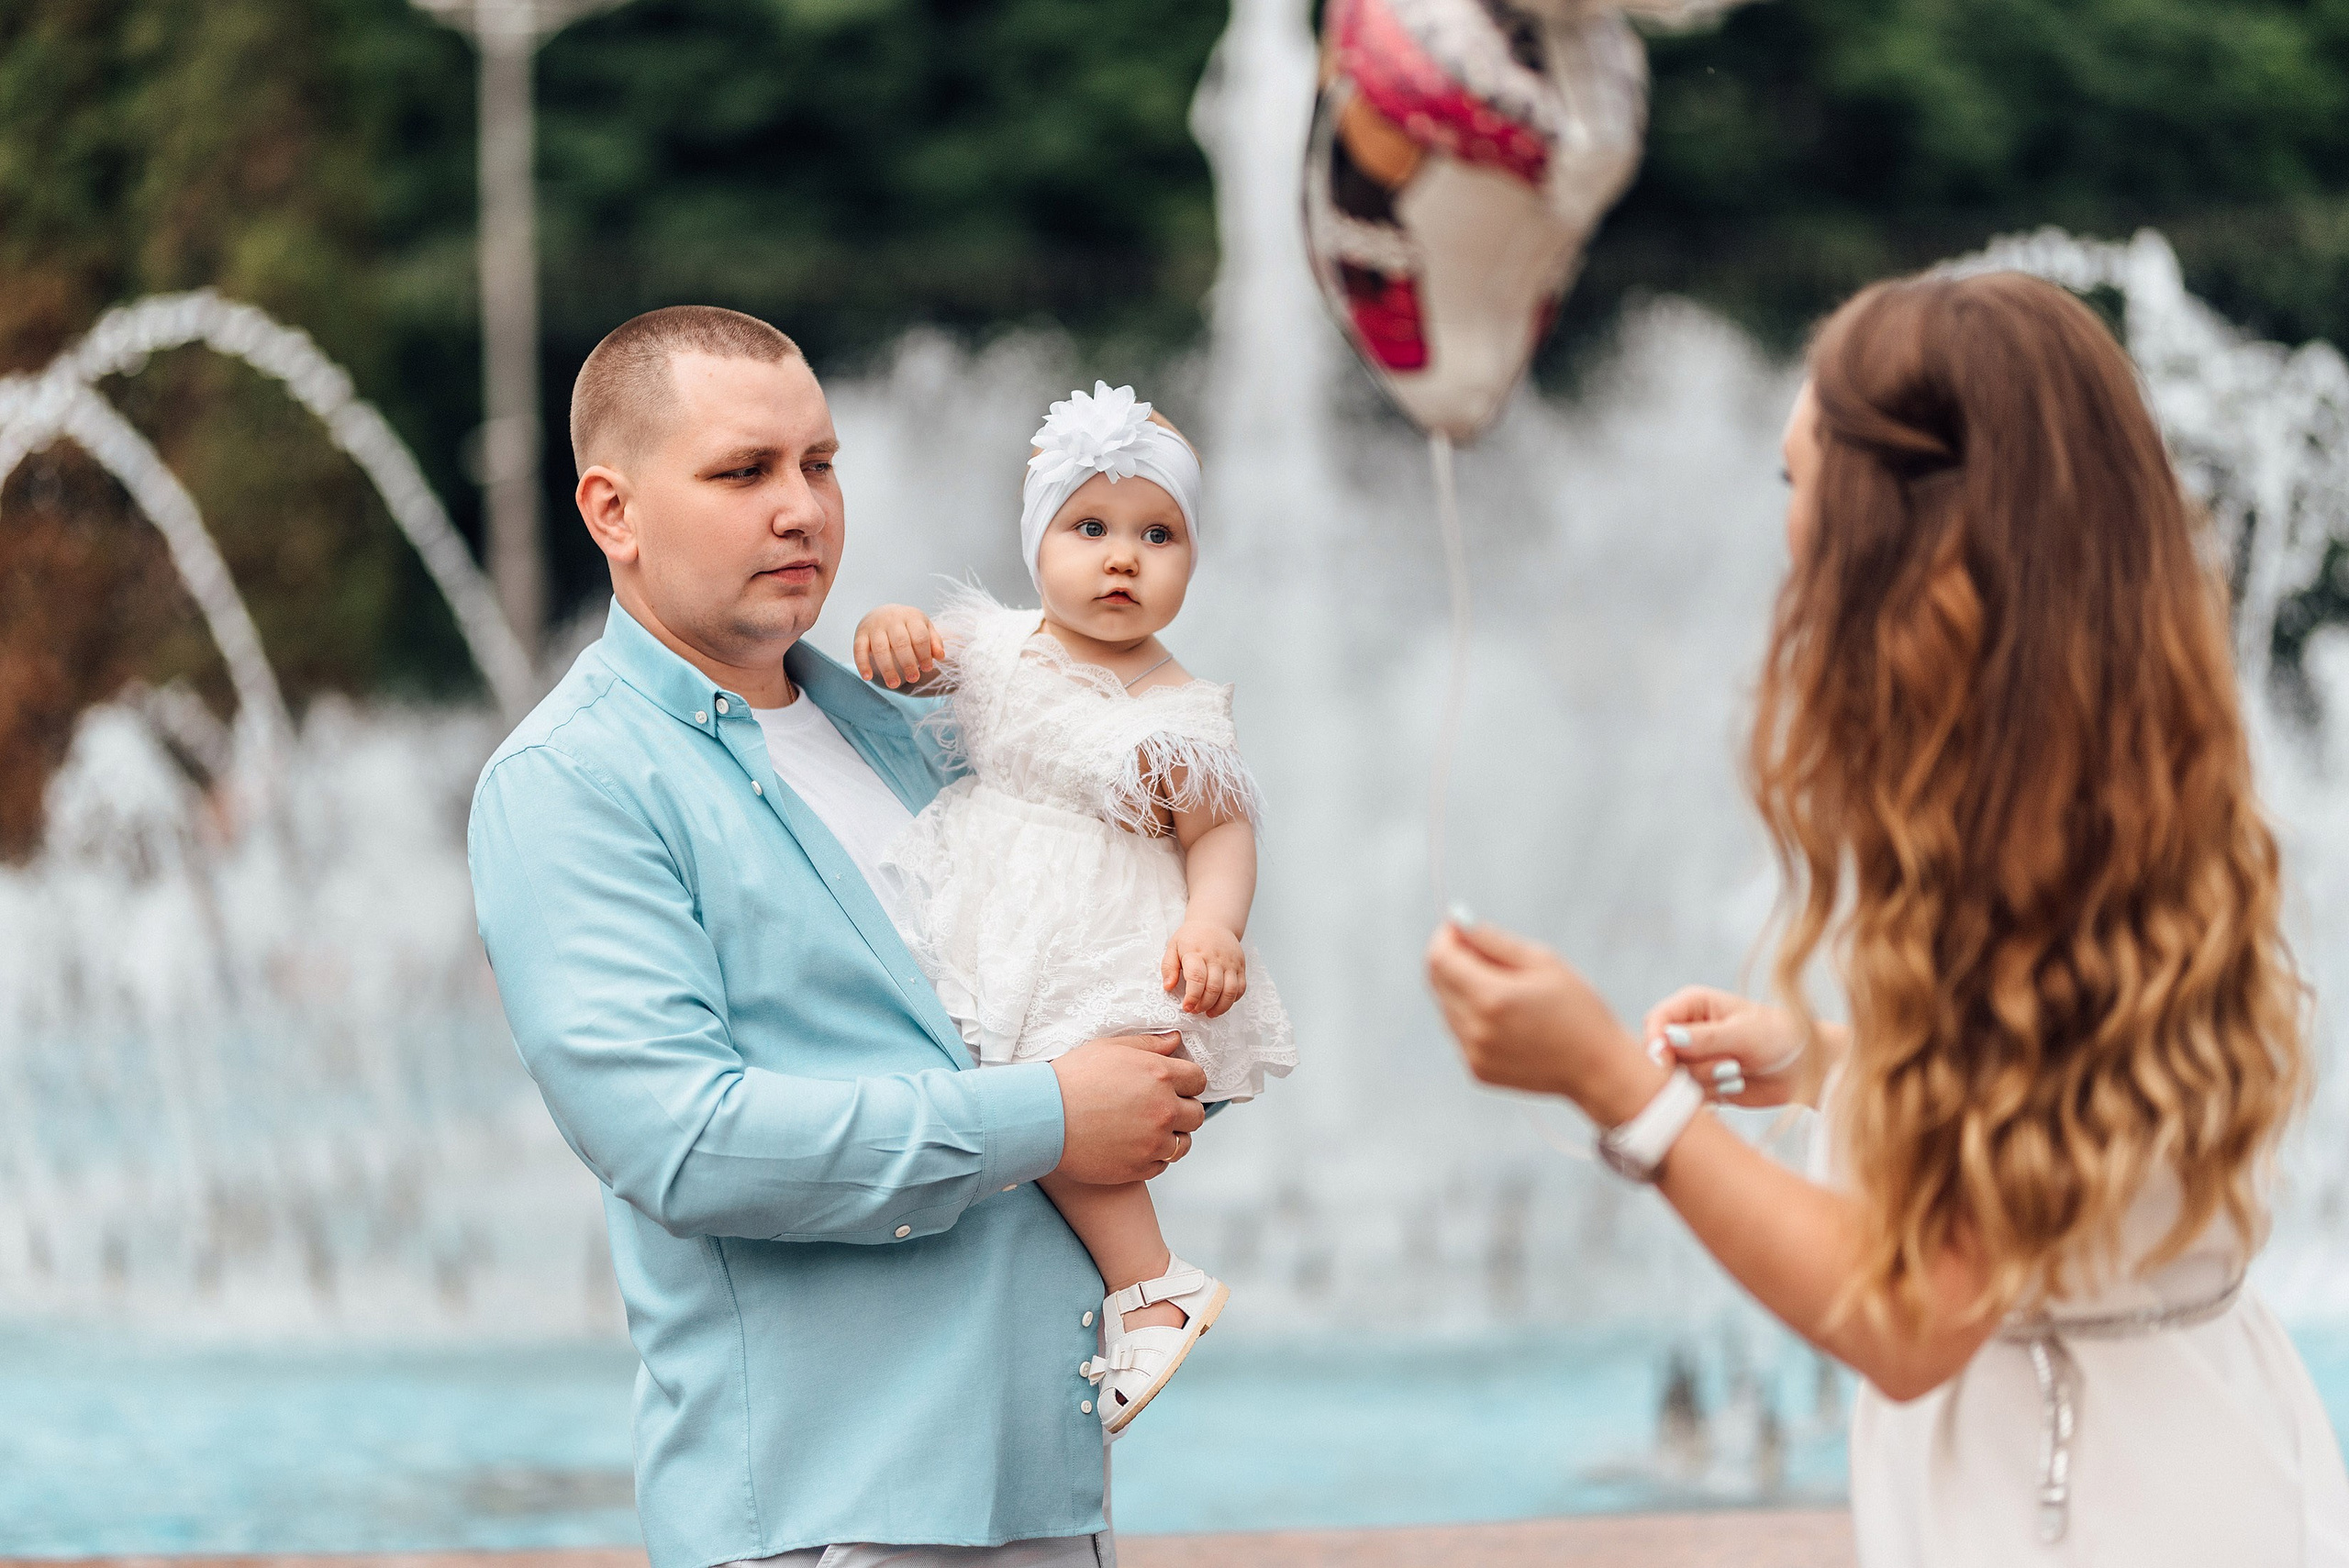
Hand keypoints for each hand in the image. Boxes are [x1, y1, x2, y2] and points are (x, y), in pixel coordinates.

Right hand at [853, 604, 943, 688]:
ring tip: (894, 684)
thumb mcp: (924, 628)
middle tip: (913, 679)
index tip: (927, 669)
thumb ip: (933, 641)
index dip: (924, 654)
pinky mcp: (860, 634)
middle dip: (908, 663)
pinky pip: (859, 649)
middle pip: (901, 643)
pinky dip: (862, 664)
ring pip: (880, 648)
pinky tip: (868, 677)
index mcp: (911, 617)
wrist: (882, 613)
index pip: (919, 636)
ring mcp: (875, 626)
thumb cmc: (908, 626)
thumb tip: (941, 656)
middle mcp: (892, 620)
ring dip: (887, 668)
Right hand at [1050, 1031, 1207, 1183]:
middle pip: (1196, 1114)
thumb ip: (1148, 1044)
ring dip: (1171, 1136)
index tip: (1174, 1086)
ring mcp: (1153, 1142)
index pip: (1199, 1080)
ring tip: (1147, 1130)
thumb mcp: (1110, 1048)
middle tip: (1159, 1108)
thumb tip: (1175, 1041)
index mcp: (1160, 1075)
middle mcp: (1163, 1109)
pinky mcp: (1140, 1167)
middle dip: (1183, 1109)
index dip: (1187, 1082)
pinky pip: (1162, 1164)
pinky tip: (1132, 1145)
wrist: (1043, 1118)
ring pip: (1184, 1143)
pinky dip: (1152, 1157)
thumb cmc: (1072, 1079)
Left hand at [1161, 921, 1246, 1016]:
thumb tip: (1168, 987)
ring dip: (1219, 1007)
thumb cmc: (1191, 937)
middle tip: (1195, 1010)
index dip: (1192, 997)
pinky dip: (1232, 1000)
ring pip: (1230, 991)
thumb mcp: (1173, 946)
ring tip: (1208, 1012)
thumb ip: (1169, 967)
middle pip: (1214, 988)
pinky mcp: (1240, 966)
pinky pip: (1240, 988)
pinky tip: (1221, 1003)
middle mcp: (1215, 958)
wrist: (1214, 922)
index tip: (1186, 1007)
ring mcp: (1230, 963)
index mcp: (1196, 952)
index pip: (1197, 978)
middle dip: (1203, 1005)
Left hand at [1426, 920, 1666, 1127]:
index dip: (1445, 938)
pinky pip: (1458, 1031)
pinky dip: (1471, 1016)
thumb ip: (1494, 940)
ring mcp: (1473, 1054)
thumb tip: (1458, 920)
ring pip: (1446, 1007)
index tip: (1460, 929)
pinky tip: (1507, 1016)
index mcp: (1491, 998)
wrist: (1598, 1068)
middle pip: (1436, 982)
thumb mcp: (1542, 962)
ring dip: (1462, 989)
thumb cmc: (1578, 1008)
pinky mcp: (1476, 1070)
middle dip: (1451, 959)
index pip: (1439, 959)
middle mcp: (1475, 1029)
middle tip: (1482, 952)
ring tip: (1505, 988)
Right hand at [1639, 986, 1816, 1107]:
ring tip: (1736, 1073)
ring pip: (1673, 1078)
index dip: (1655, 1043)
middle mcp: (1687, 1029)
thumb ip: (1704, 1038)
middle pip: (1659, 1054)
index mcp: (1692, 1004)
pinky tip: (1734, 1085)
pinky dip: (1708, 1096)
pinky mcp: (1700, 1082)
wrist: (1806, 1069)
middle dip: (1687, 1066)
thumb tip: (1667, 1039)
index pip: (1656, 1022)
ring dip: (1704, 1081)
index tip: (1667, 1062)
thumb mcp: (1744, 1034)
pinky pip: (1687, 1096)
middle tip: (1727, 1066)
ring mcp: (1692, 1058)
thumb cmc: (1781, 1038)